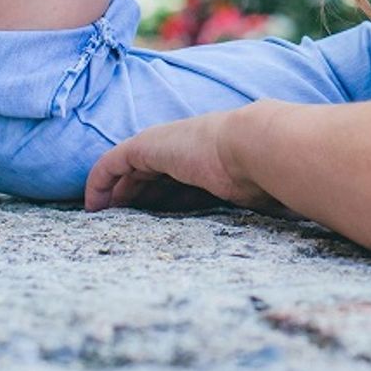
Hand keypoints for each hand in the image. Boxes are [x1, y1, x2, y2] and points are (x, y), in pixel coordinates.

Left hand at [84, 107, 296, 216]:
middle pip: (149, 175)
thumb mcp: (253, 195)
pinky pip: (111, 165)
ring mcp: (164, 145)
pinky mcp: (145, 146)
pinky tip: (92, 206)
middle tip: (119, 225)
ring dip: (113, 195)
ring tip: (101, 220)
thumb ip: (249, 201)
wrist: (256, 147)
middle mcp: (183, 150)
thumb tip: (278, 220)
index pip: (177, 179)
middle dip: (133, 198)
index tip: (153, 223)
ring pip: (127, 170)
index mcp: (208, 159)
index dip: (161, 199)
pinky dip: (98, 183)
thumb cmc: (264, 174)